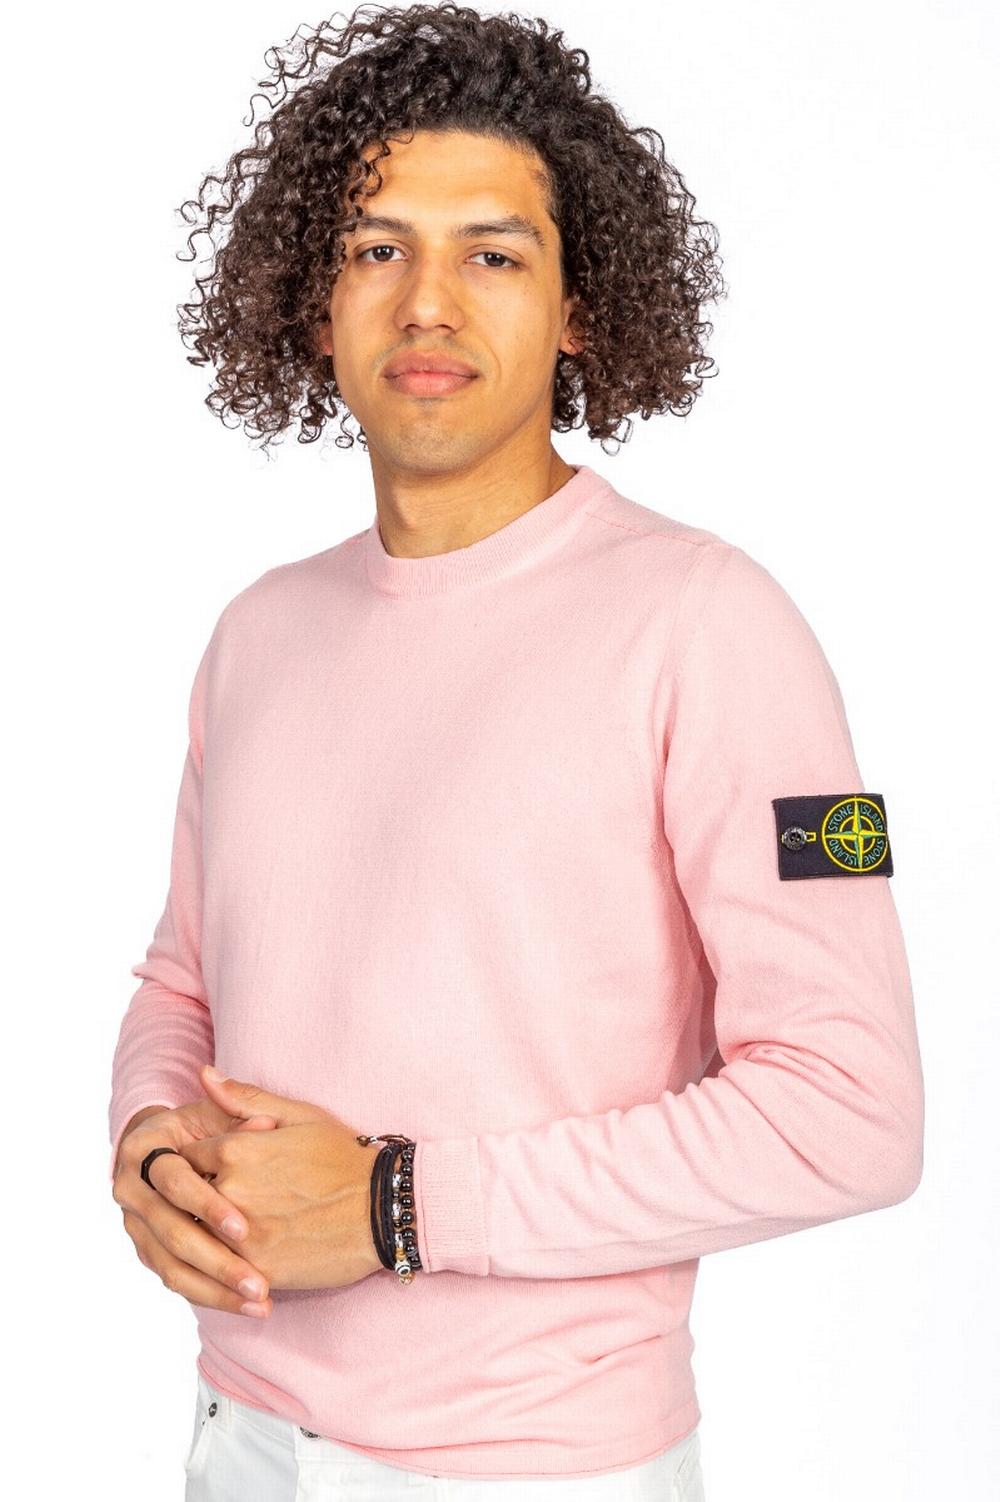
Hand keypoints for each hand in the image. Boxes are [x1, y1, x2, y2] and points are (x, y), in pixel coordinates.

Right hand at [112, 1097, 280, 1317]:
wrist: (178, 1145)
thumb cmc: (211, 1123)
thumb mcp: (225, 1112)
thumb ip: (244, 1112)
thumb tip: (265, 1123)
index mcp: (144, 1147)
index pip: (173, 1182)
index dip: (206, 1205)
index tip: (243, 1229)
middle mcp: (131, 1188)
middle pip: (170, 1233)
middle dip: (217, 1262)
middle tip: (258, 1283)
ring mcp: (136, 1224)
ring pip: (171, 1267)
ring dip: (216, 1290)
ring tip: (260, 1303)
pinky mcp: (148, 1250)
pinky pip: (175, 1279)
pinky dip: (211, 1294)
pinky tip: (245, 1306)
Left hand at [177, 1065, 385, 1291]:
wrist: (385, 1207)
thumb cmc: (343, 1156)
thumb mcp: (299, 1115)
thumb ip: (244, 1098)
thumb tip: (204, 1074)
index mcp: (236, 1150)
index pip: (184, 1157)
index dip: (195, 1163)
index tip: (207, 1170)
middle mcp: (230, 1192)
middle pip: (184, 1199)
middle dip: (194, 1198)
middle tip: (216, 1200)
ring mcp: (242, 1235)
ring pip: (197, 1236)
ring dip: (205, 1232)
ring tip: (231, 1227)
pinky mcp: (256, 1269)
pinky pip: (220, 1269)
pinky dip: (224, 1262)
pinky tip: (242, 1253)